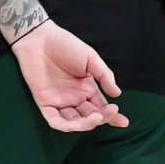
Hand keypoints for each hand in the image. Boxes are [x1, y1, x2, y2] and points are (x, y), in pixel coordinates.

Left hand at [11, 21, 125, 130]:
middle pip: (90, 117)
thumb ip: (104, 76)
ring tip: (95, 117)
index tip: (124, 122)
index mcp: (87, 88)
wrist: (40, 38)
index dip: (112, 116)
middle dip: (102, 118)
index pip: (101, 107)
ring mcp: (59, 101)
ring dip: (85, 124)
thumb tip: (117, 94)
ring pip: (74, 122)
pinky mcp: (44, 102)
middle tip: (110, 112)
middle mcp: (74, 98)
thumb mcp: (90, 58)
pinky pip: (54, 120)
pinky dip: (63, 126)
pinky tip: (74, 125)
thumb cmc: (65, 45)